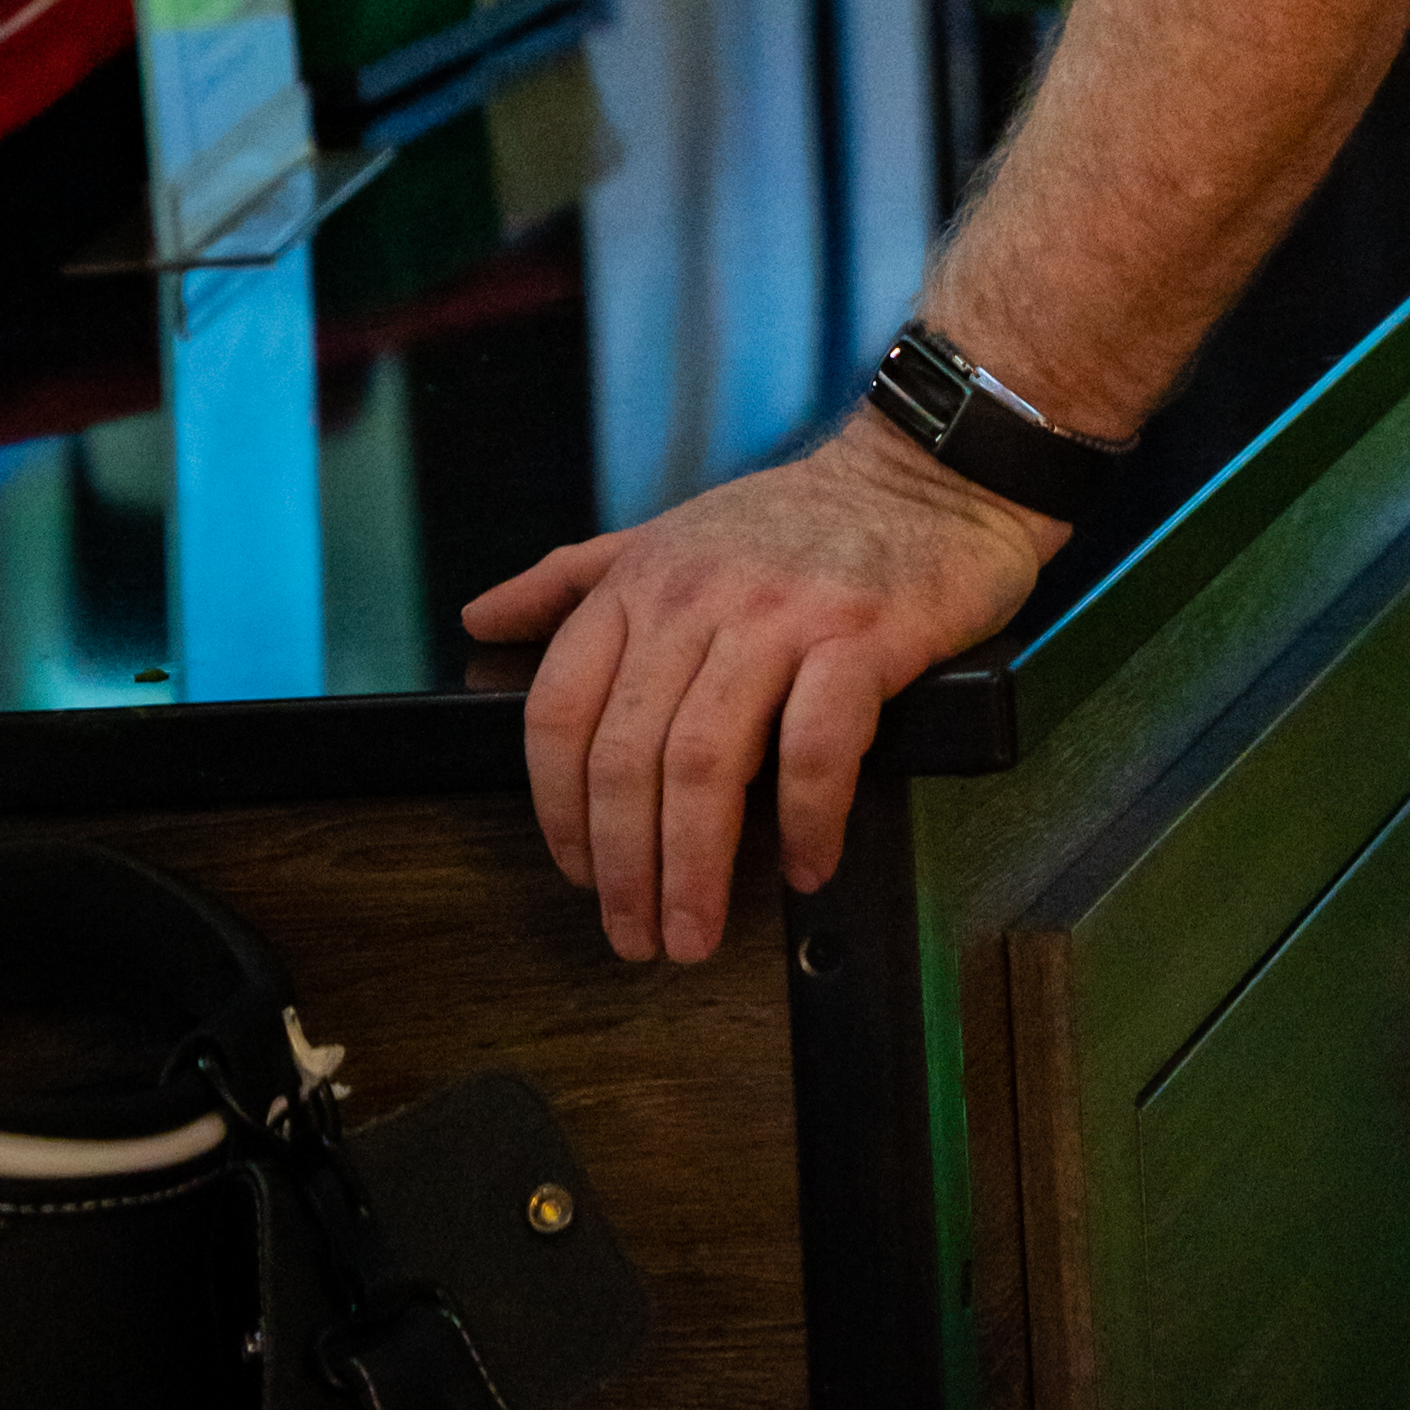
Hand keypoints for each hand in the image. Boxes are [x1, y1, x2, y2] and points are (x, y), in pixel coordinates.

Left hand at [462, 417, 1057, 957]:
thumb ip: (573, 578)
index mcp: (644, 581)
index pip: (559, 712)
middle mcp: (700, 596)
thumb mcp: (670, 533)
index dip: (556, 812)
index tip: (579, 874)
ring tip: (698, 930)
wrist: (928, 473)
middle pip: (626, 758)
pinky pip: (816, 749)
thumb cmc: (799, 520)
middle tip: (638, 936)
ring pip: (705, 765)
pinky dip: (805, 822)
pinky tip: (806, 865)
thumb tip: (481, 617)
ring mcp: (783, 615)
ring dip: (694, 869)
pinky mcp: (864, 636)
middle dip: (623, 869)